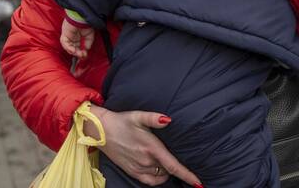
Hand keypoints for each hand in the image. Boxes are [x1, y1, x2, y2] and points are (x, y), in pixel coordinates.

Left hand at [60, 19, 94, 57]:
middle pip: (73, 49)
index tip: (85, 56)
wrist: (83, 17)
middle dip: (78, 54)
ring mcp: (67, 36)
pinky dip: (68, 47)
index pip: (78, 47)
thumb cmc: (87, 24)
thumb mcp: (90, 35)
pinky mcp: (64, 34)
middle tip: (82, 56)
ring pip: (68, 47)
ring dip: (74, 52)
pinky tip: (73, 50)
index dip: (81, 53)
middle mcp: (72, 38)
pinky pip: (65, 43)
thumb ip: (88, 43)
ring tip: (79, 54)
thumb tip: (86, 50)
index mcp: (78, 38)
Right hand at [85, 105, 202, 186]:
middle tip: (183, 161)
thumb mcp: (138, 116)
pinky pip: (149, 181)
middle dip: (178, 169)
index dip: (186, 175)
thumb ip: (154, 118)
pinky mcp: (131, 171)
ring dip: (167, 172)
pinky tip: (160, 170)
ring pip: (160, 176)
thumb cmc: (121, 121)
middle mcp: (145, 161)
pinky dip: (158, 178)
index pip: (173, 166)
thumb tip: (168, 120)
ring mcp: (138, 168)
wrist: (100, 131)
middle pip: (168, 170)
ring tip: (171, 163)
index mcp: (151, 148)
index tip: (197, 182)